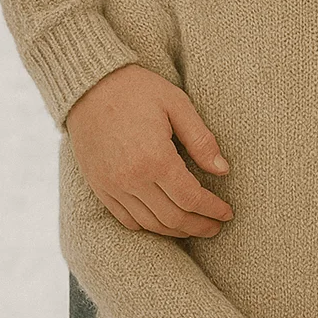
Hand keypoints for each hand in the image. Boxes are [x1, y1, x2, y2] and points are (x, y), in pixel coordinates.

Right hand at [66, 64, 232, 236]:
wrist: (90, 86)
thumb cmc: (139, 90)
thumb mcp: (177, 105)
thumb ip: (201, 140)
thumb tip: (224, 170)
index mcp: (155, 158)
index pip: (191, 198)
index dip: (212, 209)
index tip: (227, 213)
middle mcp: (132, 179)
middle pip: (172, 217)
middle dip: (198, 226)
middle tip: (216, 227)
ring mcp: (112, 186)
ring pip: (149, 223)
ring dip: (175, 231)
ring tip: (194, 228)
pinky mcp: (99, 187)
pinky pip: (125, 219)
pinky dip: (148, 226)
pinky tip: (163, 223)